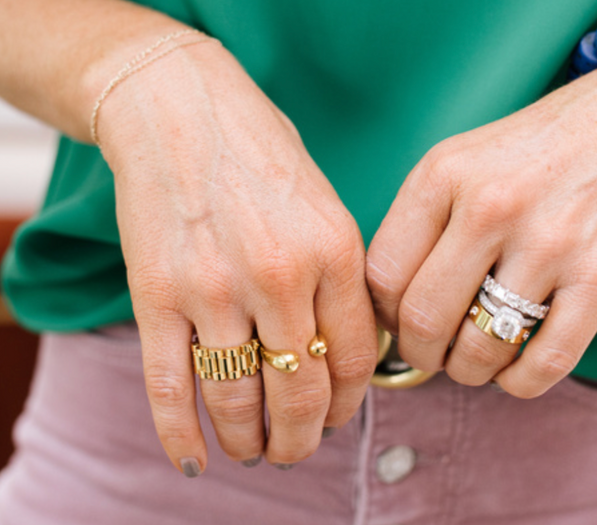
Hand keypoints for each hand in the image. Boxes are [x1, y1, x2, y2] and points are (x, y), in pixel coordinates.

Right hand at [98, 42, 376, 473]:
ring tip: (254, 452)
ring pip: (239, 400)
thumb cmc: (263, 155)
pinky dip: (181, 434)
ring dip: (250, 442)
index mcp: (336, 253)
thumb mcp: (327, 207)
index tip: (337, 418)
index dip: (349, 404)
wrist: (181, 107)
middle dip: (302, 438)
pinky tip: (193, 459)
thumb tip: (351, 350)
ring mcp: (216, 289)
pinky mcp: (158, 293)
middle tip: (295, 450)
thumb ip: (343, 278)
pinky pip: (170, 386)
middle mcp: (282, 277)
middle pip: (303, 393)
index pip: (355, 360)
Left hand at [366, 63, 596, 397]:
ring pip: (479, 350)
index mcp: (443, 174)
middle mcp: (490, 206)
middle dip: (419, 355)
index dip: (384, 317)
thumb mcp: (464, 159)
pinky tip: (516, 372)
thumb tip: (393, 307)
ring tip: (475, 360)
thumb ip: (423, 223)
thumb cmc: (542, 148)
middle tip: (432, 355)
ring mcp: (548, 243)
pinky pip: (544, 362)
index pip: (383, 276)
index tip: (399, 324)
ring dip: (468, 371)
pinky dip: (520, 383)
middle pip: (423, 320)